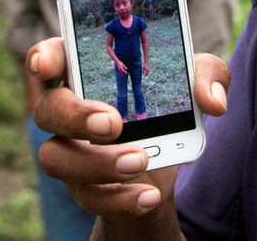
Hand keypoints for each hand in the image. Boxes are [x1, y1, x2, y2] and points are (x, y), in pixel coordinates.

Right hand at [26, 37, 229, 236]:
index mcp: (87, 73)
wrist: (170, 159)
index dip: (43, 57)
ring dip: (97, 163)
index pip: (52, 57)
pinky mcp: (85, 186)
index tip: (47, 65)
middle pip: (48, 109)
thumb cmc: (172, 103)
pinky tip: (148, 196)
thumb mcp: (199, 81)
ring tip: (140, 161)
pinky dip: (119, 199)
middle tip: (113, 123)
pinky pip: (86, 196)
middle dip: (75, 116)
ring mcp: (72, 150)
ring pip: (55, 157)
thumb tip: (213, 102)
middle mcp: (69, 110)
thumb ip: (208, 76)